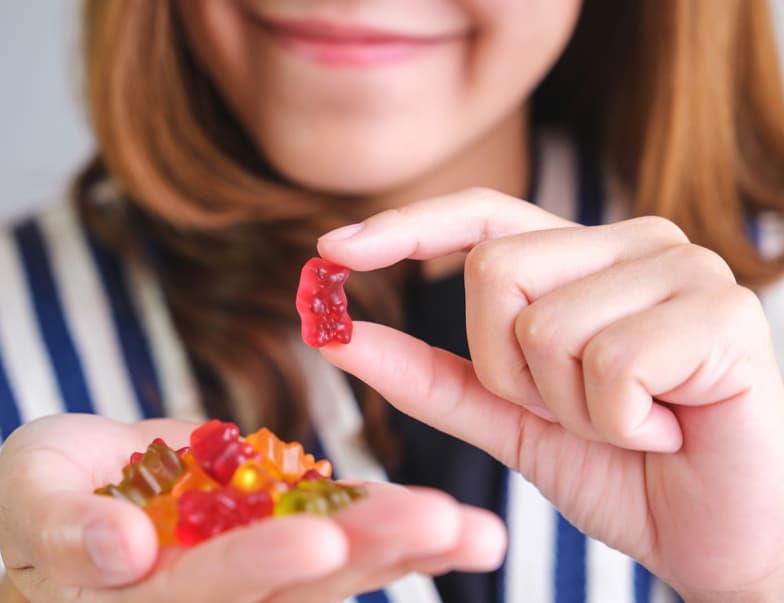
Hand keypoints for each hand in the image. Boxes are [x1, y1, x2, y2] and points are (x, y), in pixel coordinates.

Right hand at [0, 413, 506, 601]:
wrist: (85, 492)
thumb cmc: (46, 498)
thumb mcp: (33, 498)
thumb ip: (65, 529)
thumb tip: (119, 550)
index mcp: (148, 600)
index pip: (205, 592)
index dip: (254, 568)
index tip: (314, 539)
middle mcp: (216, 600)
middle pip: (295, 591)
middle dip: (367, 554)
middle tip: (439, 525)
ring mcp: (259, 577)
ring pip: (336, 573)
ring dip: (405, 548)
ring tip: (473, 531)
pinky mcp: (287, 543)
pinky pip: (346, 535)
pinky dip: (395, 529)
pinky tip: (455, 526)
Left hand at [317, 189, 783, 600]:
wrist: (720, 538)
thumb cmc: (623, 472)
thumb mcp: (508, 422)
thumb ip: (428, 376)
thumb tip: (337, 335)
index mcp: (584, 258)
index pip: (481, 216)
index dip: (405, 226)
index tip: (330, 249)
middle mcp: (635, 243)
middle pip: (493, 271)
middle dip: (508, 371)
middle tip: (576, 411)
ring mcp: (684, 268)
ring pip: (543, 325)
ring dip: (568, 407)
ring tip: (633, 424)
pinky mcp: (725, 313)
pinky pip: (607, 365)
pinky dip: (620, 424)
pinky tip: (669, 430)